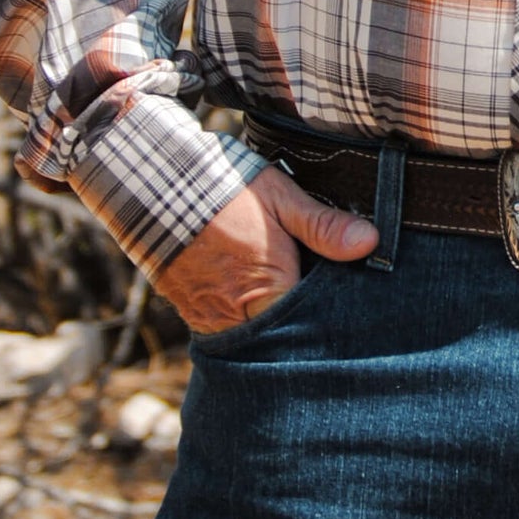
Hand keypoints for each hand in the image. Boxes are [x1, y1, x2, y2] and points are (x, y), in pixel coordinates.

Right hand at [150, 166, 378, 336]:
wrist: (149, 183)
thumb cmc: (220, 188)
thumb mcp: (279, 197)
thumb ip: (322, 225)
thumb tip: (369, 242)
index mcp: (265, 291)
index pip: (310, 326)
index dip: (330, 317)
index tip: (351, 305)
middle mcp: (234, 316)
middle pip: (282, 334)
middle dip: (303, 321)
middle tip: (325, 301)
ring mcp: (207, 318)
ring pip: (254, 333)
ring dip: (273, 318)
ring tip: (292, 293)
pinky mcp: (190, 311)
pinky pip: (226, 326)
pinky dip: (245, 315)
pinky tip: (259, 293)